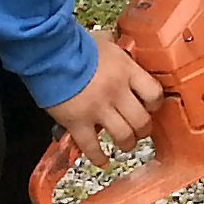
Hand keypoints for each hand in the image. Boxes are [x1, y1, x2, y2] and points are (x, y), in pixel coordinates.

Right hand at [51, 35, 164, 159]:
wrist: (48, 52)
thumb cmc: (74, 44)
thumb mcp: (105, 43)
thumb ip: (117, 54)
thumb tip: (121, 53)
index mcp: (126, 71)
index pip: (154, 94)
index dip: (155, 104)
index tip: (151, 107)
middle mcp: (116, 92)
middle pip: (142, 121)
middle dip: (143, 129)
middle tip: (139, 130)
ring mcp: (98, 109)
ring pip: (123, 137)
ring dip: (126, 144)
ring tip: (124, 143)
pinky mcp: (77, 122)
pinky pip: (92, 147)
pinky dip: (99, 157)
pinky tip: (102, 161)